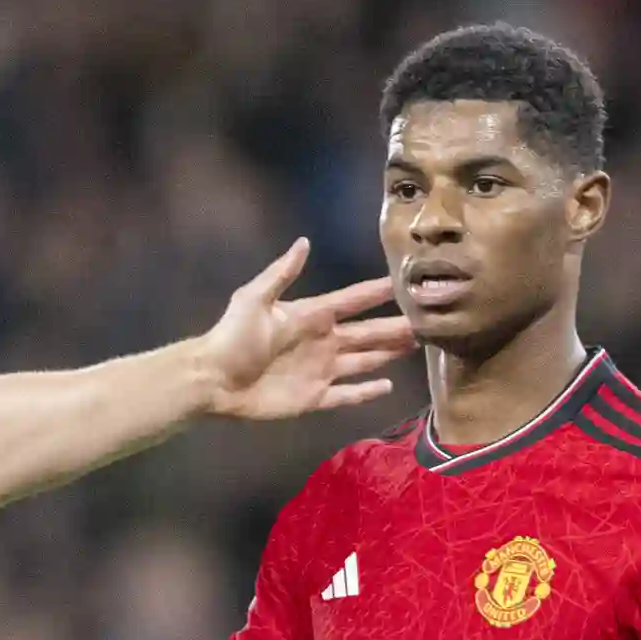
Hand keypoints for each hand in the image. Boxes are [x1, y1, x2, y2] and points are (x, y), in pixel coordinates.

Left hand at [196, 239, 411, 421]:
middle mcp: (322, 342)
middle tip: (427, 320)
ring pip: (364, 361)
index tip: (405, 281)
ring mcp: (320, 370)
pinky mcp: (314, 397)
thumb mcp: (253, 299)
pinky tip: (388, 384)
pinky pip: (346, 394)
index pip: (351, 301)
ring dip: (388, 354)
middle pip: (367, 333)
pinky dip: (366, 391)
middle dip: (395, 327)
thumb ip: (281, 274)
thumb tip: (304, 242)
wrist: (212, 379)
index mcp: (311, 316)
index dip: (376, 293)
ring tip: (418, 345)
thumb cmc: (232, 337)